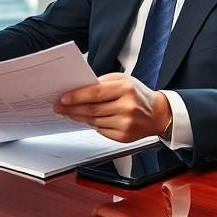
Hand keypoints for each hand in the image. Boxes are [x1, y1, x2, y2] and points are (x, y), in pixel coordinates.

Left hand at [52, 73, 170, 141]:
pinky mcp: (124, 137)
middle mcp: (127, 107)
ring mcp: (126, 124)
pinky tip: (88, 120)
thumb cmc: (137, 94)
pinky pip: (101, 131)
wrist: (157, 114)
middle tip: (59, 107)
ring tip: (70, 113)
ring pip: (94, 121)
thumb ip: (102, 83)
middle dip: (72, 109)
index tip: (63, 98)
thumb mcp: (123, 80)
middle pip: (92, 110)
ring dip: (79, 117)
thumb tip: (79, 89)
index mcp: (125, 89)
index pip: (95, 93)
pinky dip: (93, 125)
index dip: (76, 97)